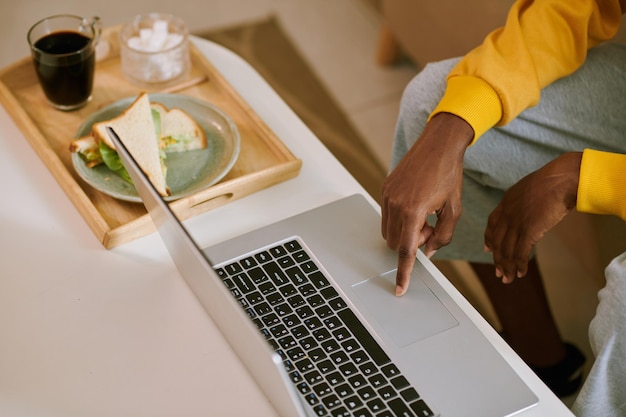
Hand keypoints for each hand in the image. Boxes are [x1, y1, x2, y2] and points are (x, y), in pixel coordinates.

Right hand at [382, 113, 473, 295]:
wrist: (438, 144)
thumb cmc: (449, 174)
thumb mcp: (453, 209)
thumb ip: (443, 236)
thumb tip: (428, 252)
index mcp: (413, 210)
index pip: (406, 250)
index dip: (403, 272)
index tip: (399, 289)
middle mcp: (395, 204)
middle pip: (396, 242)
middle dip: (413, 243)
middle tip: (431, 228)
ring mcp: (387, 196)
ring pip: (390, 231)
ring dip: (406, 232)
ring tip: (425, 216)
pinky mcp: (385, 189)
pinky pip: (387, 216)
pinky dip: (401, 220)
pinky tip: (417, 205)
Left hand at [484, 152, 581, 282]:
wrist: (561, 179)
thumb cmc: (554, 180)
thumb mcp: (530, 188)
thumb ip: (525, 200)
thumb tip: (531, 206)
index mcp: (506, 202)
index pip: (492, 224)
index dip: (489, 239)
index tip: (488, 249)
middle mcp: (507, 213)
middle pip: (497, 241)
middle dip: (497, 259)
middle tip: (498, 272)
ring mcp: (517, 223)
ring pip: (506, 250)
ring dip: (507, 267)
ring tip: (507, 278)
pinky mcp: (529, 231)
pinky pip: (520, 253)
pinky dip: (518, 265)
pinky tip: (520, 273)